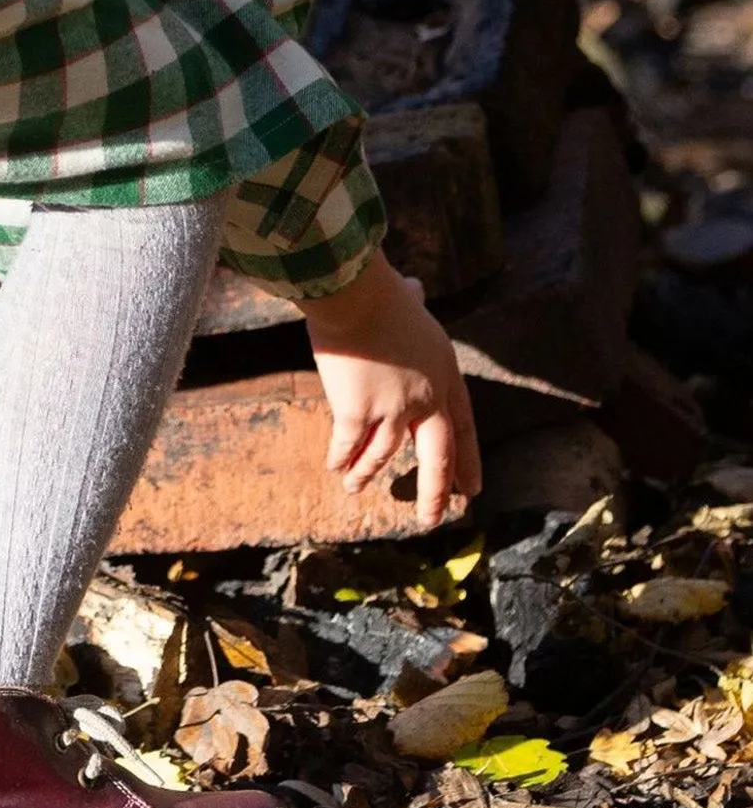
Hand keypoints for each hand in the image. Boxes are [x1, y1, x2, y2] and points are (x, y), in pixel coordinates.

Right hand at [300, 251, 482, 531]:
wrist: (354, 296)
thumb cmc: (380, 292)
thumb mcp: (411, 301)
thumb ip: (415, 302)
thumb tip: (415, 288)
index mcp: (444, 374)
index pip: (464, 426)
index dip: (468, 459)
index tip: (473, 489)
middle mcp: (425, 399)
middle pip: (437, 456)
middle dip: (435, 492)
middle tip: (433, 519)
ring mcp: (392, 411)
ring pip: (383, 456)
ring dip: (366, 474)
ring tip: (354, 489)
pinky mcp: (358, 414)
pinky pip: (348, 446)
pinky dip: (340, 459)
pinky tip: (334, 468)